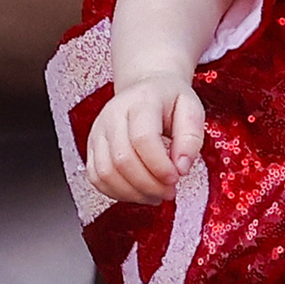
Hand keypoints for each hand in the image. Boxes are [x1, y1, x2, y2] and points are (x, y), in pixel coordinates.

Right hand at [85, 72, 205, 203]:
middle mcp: (113, 114)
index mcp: (140, 101)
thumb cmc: (170, 101)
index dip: (159, 166)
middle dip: (149, 184)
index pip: (143, 138)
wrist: (147, 88)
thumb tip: (181, 167)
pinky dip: (116, 192)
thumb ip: (191, 138)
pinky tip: (138, 192)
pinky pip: (96, 178)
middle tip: (169, 191)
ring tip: (155, 194)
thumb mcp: (192, 109)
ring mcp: (99, 131)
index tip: (176, 177)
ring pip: (105, 173)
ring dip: (133, 193)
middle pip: (122, 160)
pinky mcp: (92, 146)